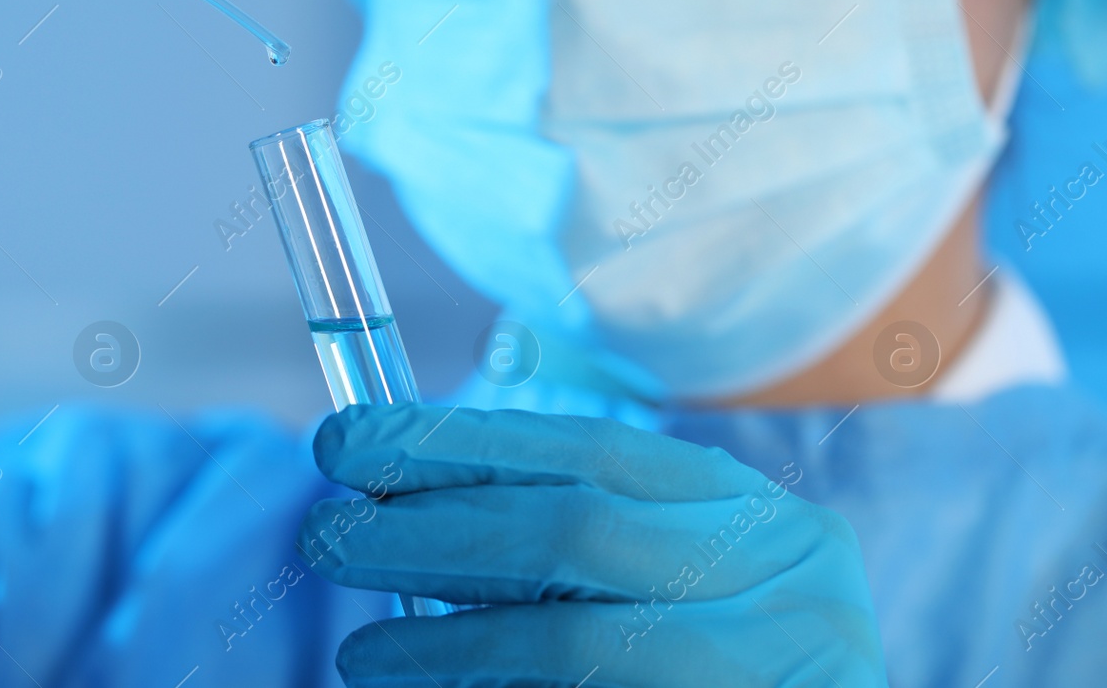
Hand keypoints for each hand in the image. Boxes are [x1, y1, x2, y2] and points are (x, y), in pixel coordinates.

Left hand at [303, 404, 885, 686]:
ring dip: (447, 643)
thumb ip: (580, 536)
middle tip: (326, 536)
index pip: (586, 451)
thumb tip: (403, 507)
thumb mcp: (685, 576)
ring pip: (573, 642)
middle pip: (571, 533)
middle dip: (430, 530)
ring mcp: (774, 668)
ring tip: (360, 653)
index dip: (456, 442)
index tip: (349, 440)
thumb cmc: (732, 661)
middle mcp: (780, 580)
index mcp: (754, 513)